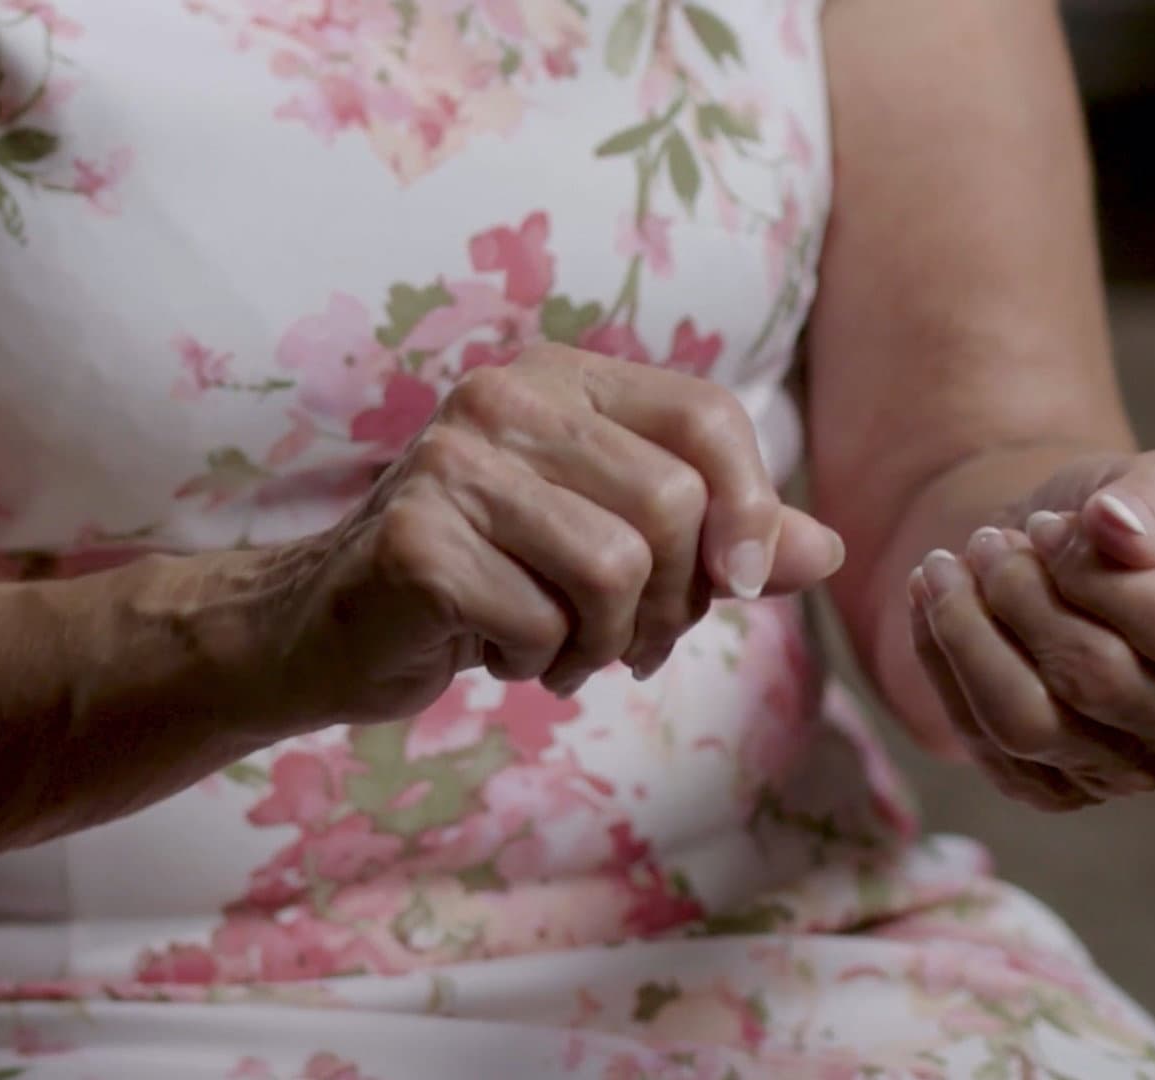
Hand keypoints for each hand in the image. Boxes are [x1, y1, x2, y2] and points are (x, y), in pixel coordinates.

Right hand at [270, 345, 845, 725]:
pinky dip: (535, 662)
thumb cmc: (486, 583)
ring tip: (557, 648)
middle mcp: (505, 399)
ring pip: (615, 570)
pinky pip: (541, 623)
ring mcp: (450, 463)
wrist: (327, 628)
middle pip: (672, 504)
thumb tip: (827, 552)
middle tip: (626, 641)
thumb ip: (719, 545)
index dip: (752, 505)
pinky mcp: (412, 539)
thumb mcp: (615, 553)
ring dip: (603, 644)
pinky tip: (491, 650)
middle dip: (671, 604)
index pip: (707, 416)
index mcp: (564, 380)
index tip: (737, 585)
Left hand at [906, 451, 1154, 809]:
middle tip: (985, 544)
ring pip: (1028, 723)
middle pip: (1096, 678)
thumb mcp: (1146, 482)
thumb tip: (1117, 528)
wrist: (1045, 561)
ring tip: (941, 568)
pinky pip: (980, 743)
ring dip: (968, 636)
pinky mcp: (1054, 790)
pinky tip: (929, 607)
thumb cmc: (1111, 524)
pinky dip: (942, 664)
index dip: (1096, 573)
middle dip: (1021, 598)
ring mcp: (1127, 770)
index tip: (1046, 526)